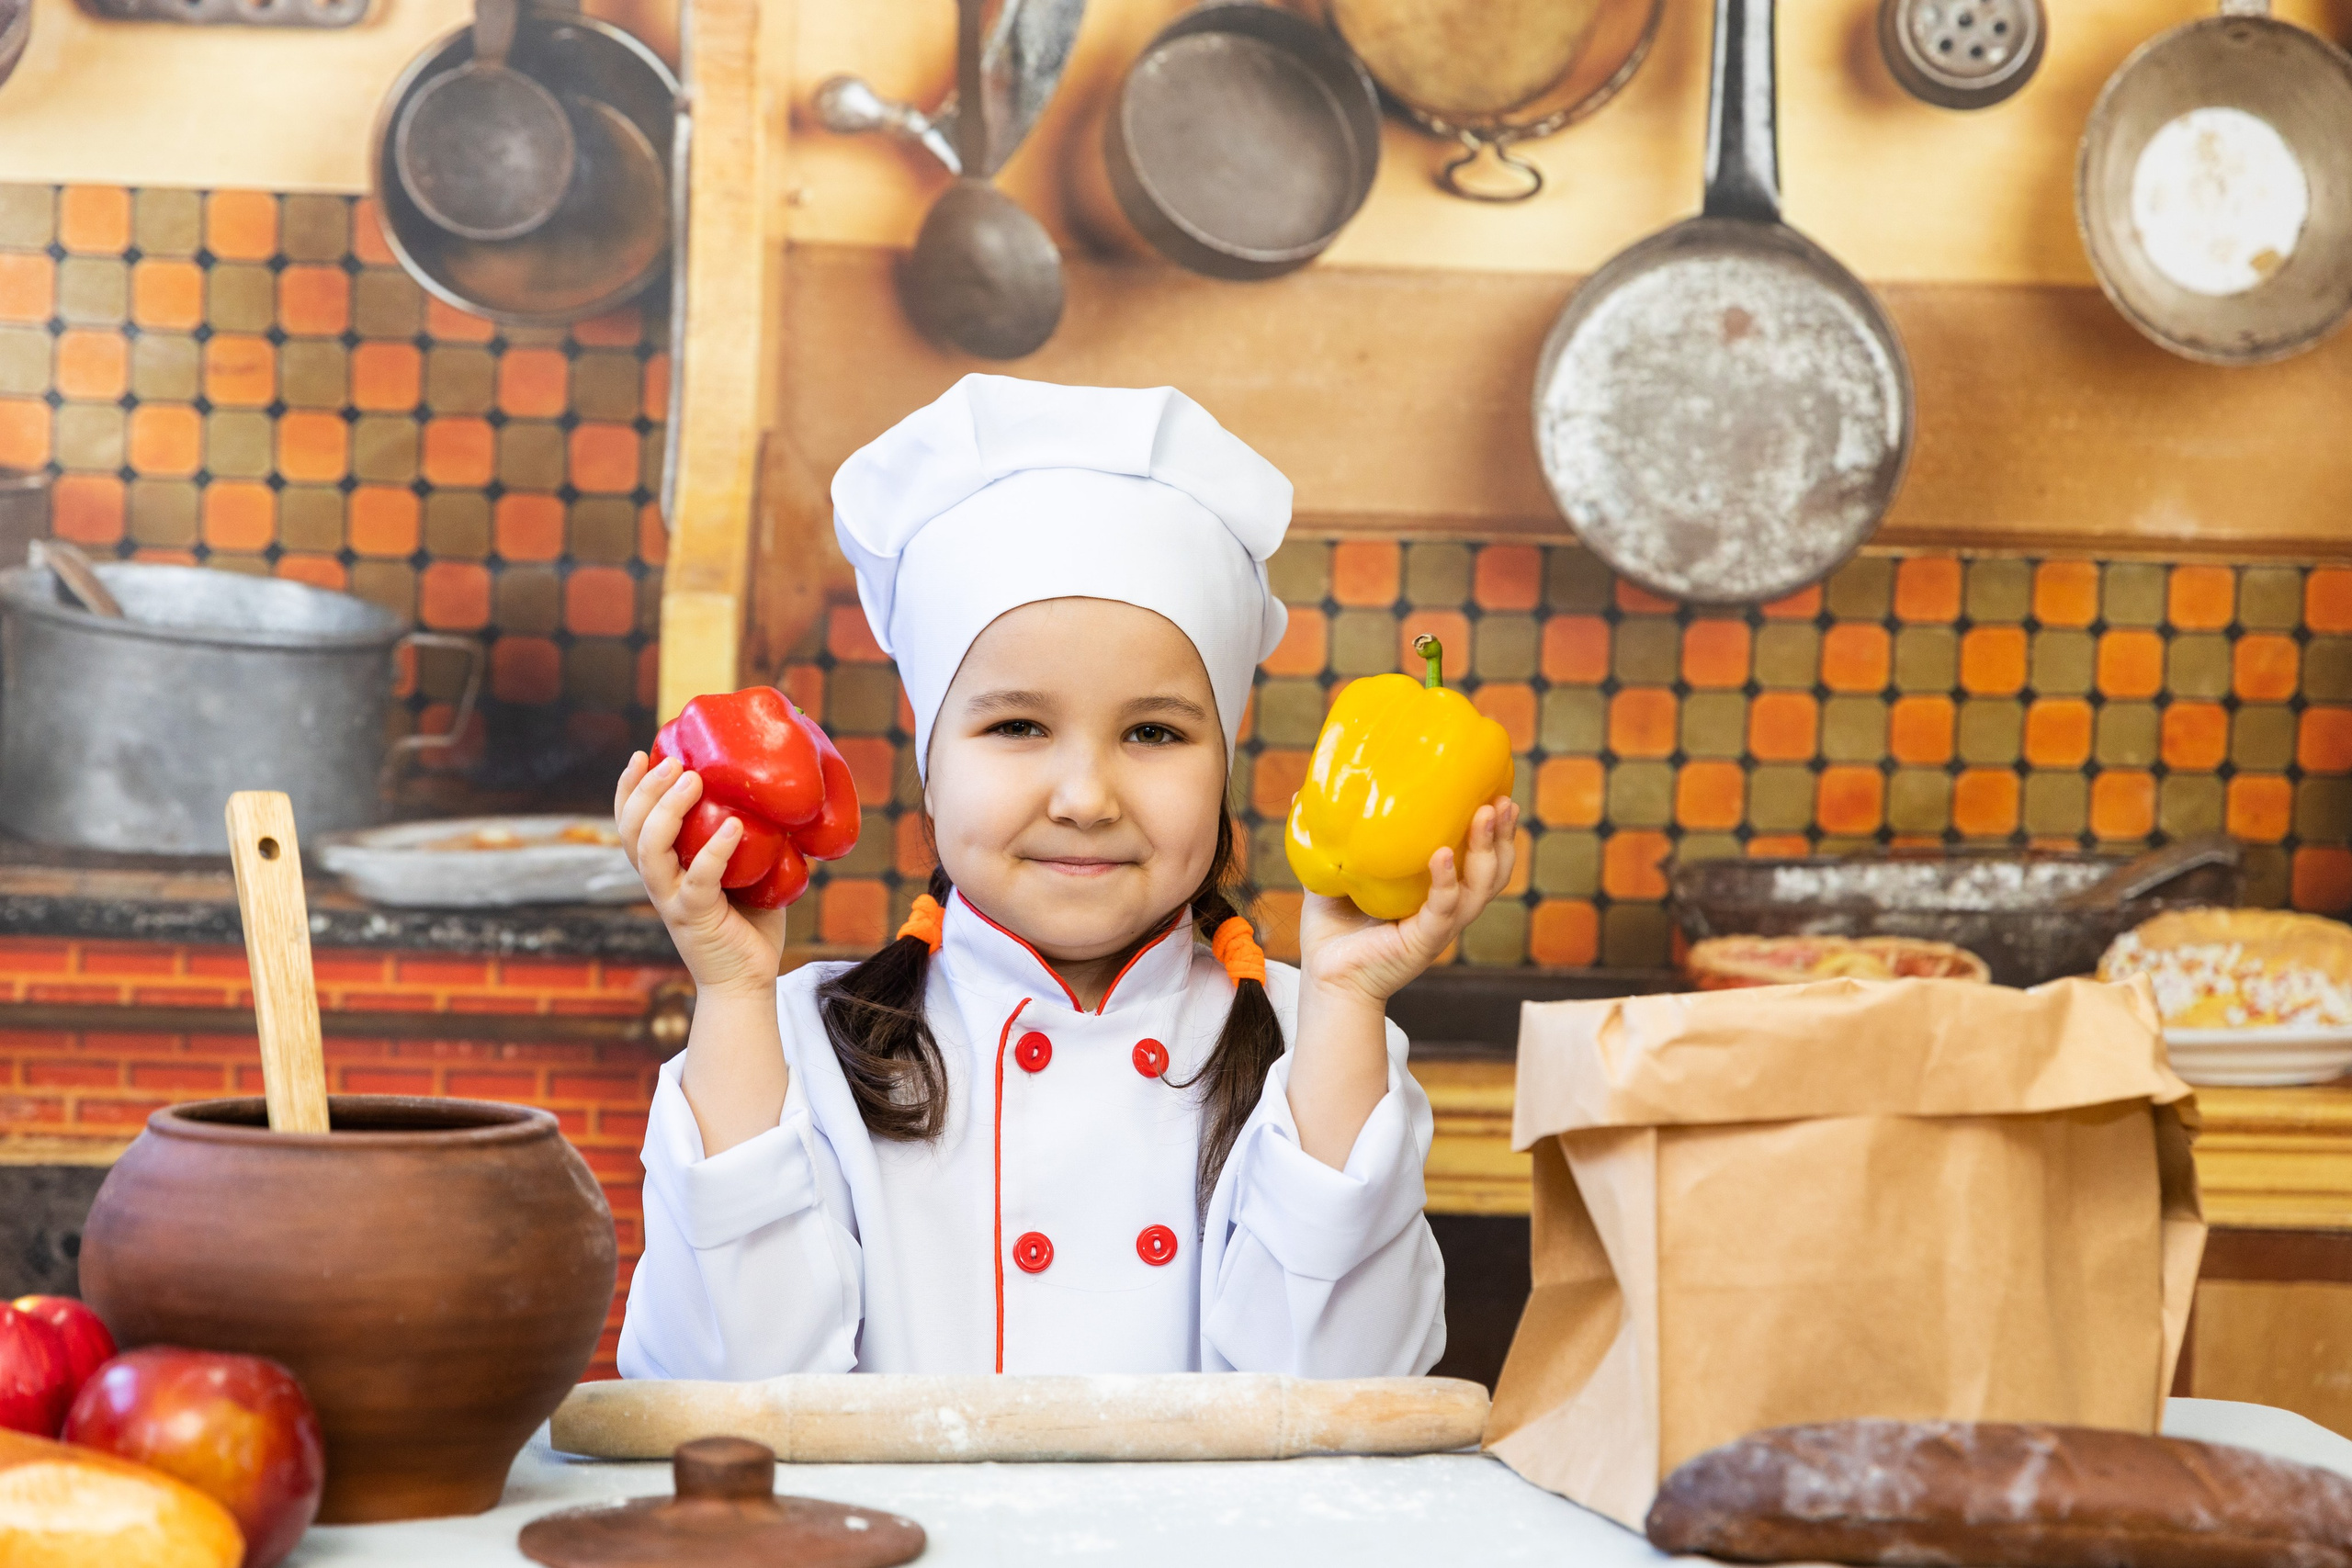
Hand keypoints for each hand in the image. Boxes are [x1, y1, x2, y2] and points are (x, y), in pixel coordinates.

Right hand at [615, 751, 787, 998]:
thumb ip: (748, 840)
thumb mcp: (744, 873)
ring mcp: (673, 901)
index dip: (627, 790)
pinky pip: (700, 881)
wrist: (747, 983)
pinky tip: (734, 827)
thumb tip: (776, 798)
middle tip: (674, 763)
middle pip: (632, 831)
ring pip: (651, 853)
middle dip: (646, 791)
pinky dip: (714, 851)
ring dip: (667, 812)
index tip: (640, 754)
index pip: (629, 824)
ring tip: (692, 781)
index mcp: (664, 870)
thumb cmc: (747, 926)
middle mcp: (659, 883)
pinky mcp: (696, 919)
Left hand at [1298, 797, 1519, 1006]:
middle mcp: (1447, 908)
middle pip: (1493, 871)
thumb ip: (1331, 839)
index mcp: (1436, 890)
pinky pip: (1444, 910)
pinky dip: (1447, 882)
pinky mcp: (1423, 942)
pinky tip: (1443, 855)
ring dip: (1488, 850)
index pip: (1478, 857)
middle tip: (1503, 800)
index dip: (1495, 829)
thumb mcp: (1336, 873)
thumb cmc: (1333, 930)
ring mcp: (1439, 926)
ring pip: (1480, 888)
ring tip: (1486, 814)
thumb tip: (1305, 792)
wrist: (1323, 976)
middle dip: (1503, 835)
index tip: (1499, 791)